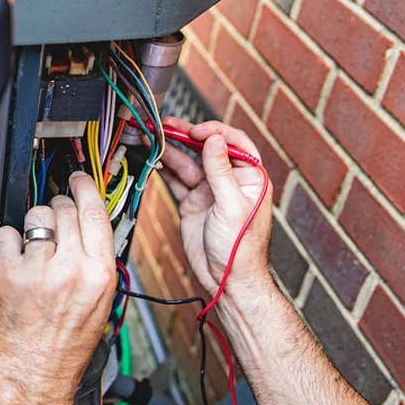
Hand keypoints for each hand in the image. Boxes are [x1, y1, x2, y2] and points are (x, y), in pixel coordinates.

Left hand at [0, 172, 116, 402]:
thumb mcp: (100, 302)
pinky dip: (7, 241)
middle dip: (57, 209)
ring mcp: (38, 270)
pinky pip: (6, 234)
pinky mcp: (9, 274)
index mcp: (99, 273)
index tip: (78, 180)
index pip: (95, 212)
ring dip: (32, 226)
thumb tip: (86, 224)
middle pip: (64, 209)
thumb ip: (94, 260)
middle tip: (53, 225)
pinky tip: (13, 257)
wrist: (37, 374)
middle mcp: (71, 269)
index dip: (85, 188)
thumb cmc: (67, 346)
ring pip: (35, 217)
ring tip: (33, 247)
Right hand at [158, 118, 272, 296]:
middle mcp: (229, 180)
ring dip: (172, 150)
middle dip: (186, 136)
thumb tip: (215, 140)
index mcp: (249, 177)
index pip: (233, 142)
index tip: (196, 130)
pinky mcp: (192, 202)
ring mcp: (209, 191)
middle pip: (206, 149)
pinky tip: (154, 160)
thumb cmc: (241, 248)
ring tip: (155, 139)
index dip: (215, 131)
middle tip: (167, 125)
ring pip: (188, 163)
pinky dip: (165, 170)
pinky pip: (177, 180)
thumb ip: (221, 171)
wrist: (226, 279)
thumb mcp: (233, 206)